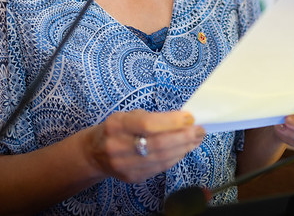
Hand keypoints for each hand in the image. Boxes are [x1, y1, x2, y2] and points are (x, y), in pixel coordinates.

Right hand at [83, 110, 204, 183]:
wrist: (94, 153)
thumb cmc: (116, 129)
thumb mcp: (128, 115)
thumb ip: (152, 117)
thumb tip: (184, 119)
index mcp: (116, 125)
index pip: (147, 124)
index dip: (172, 122)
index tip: (190, 117)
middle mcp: (117, 146)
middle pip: (158, 144)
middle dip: (184, 136)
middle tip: (200, 130)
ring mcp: (124, 165)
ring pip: (161, 158)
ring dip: (183, 148)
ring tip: (196, 139)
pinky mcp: (132, 177)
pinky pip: (159, 168)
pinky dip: (175, 158)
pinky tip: (183, 150)